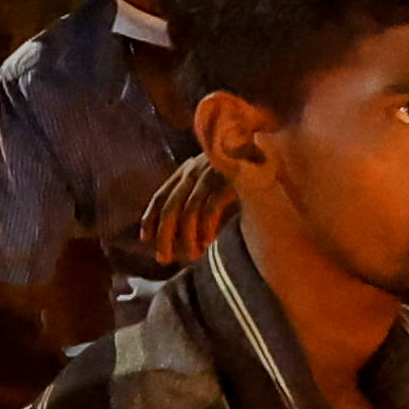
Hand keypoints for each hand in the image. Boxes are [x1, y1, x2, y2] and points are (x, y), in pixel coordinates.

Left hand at [135, 151, 232, 270]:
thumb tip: (179, 228)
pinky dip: (207, 227)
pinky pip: (211, 208)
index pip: (160, 196)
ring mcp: (210, 175)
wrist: (263, 149)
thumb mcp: (212, 178)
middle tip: (163, 258)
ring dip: (187, 237)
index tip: (145, 239)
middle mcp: (194, 172)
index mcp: (186, 171)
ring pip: (189, 211)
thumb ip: (197, 194)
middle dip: (164, 236)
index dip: (150, 218)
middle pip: (170, 207)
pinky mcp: (227, 180)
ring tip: (192, 256)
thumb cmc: (241, 169)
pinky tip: (208, 242)